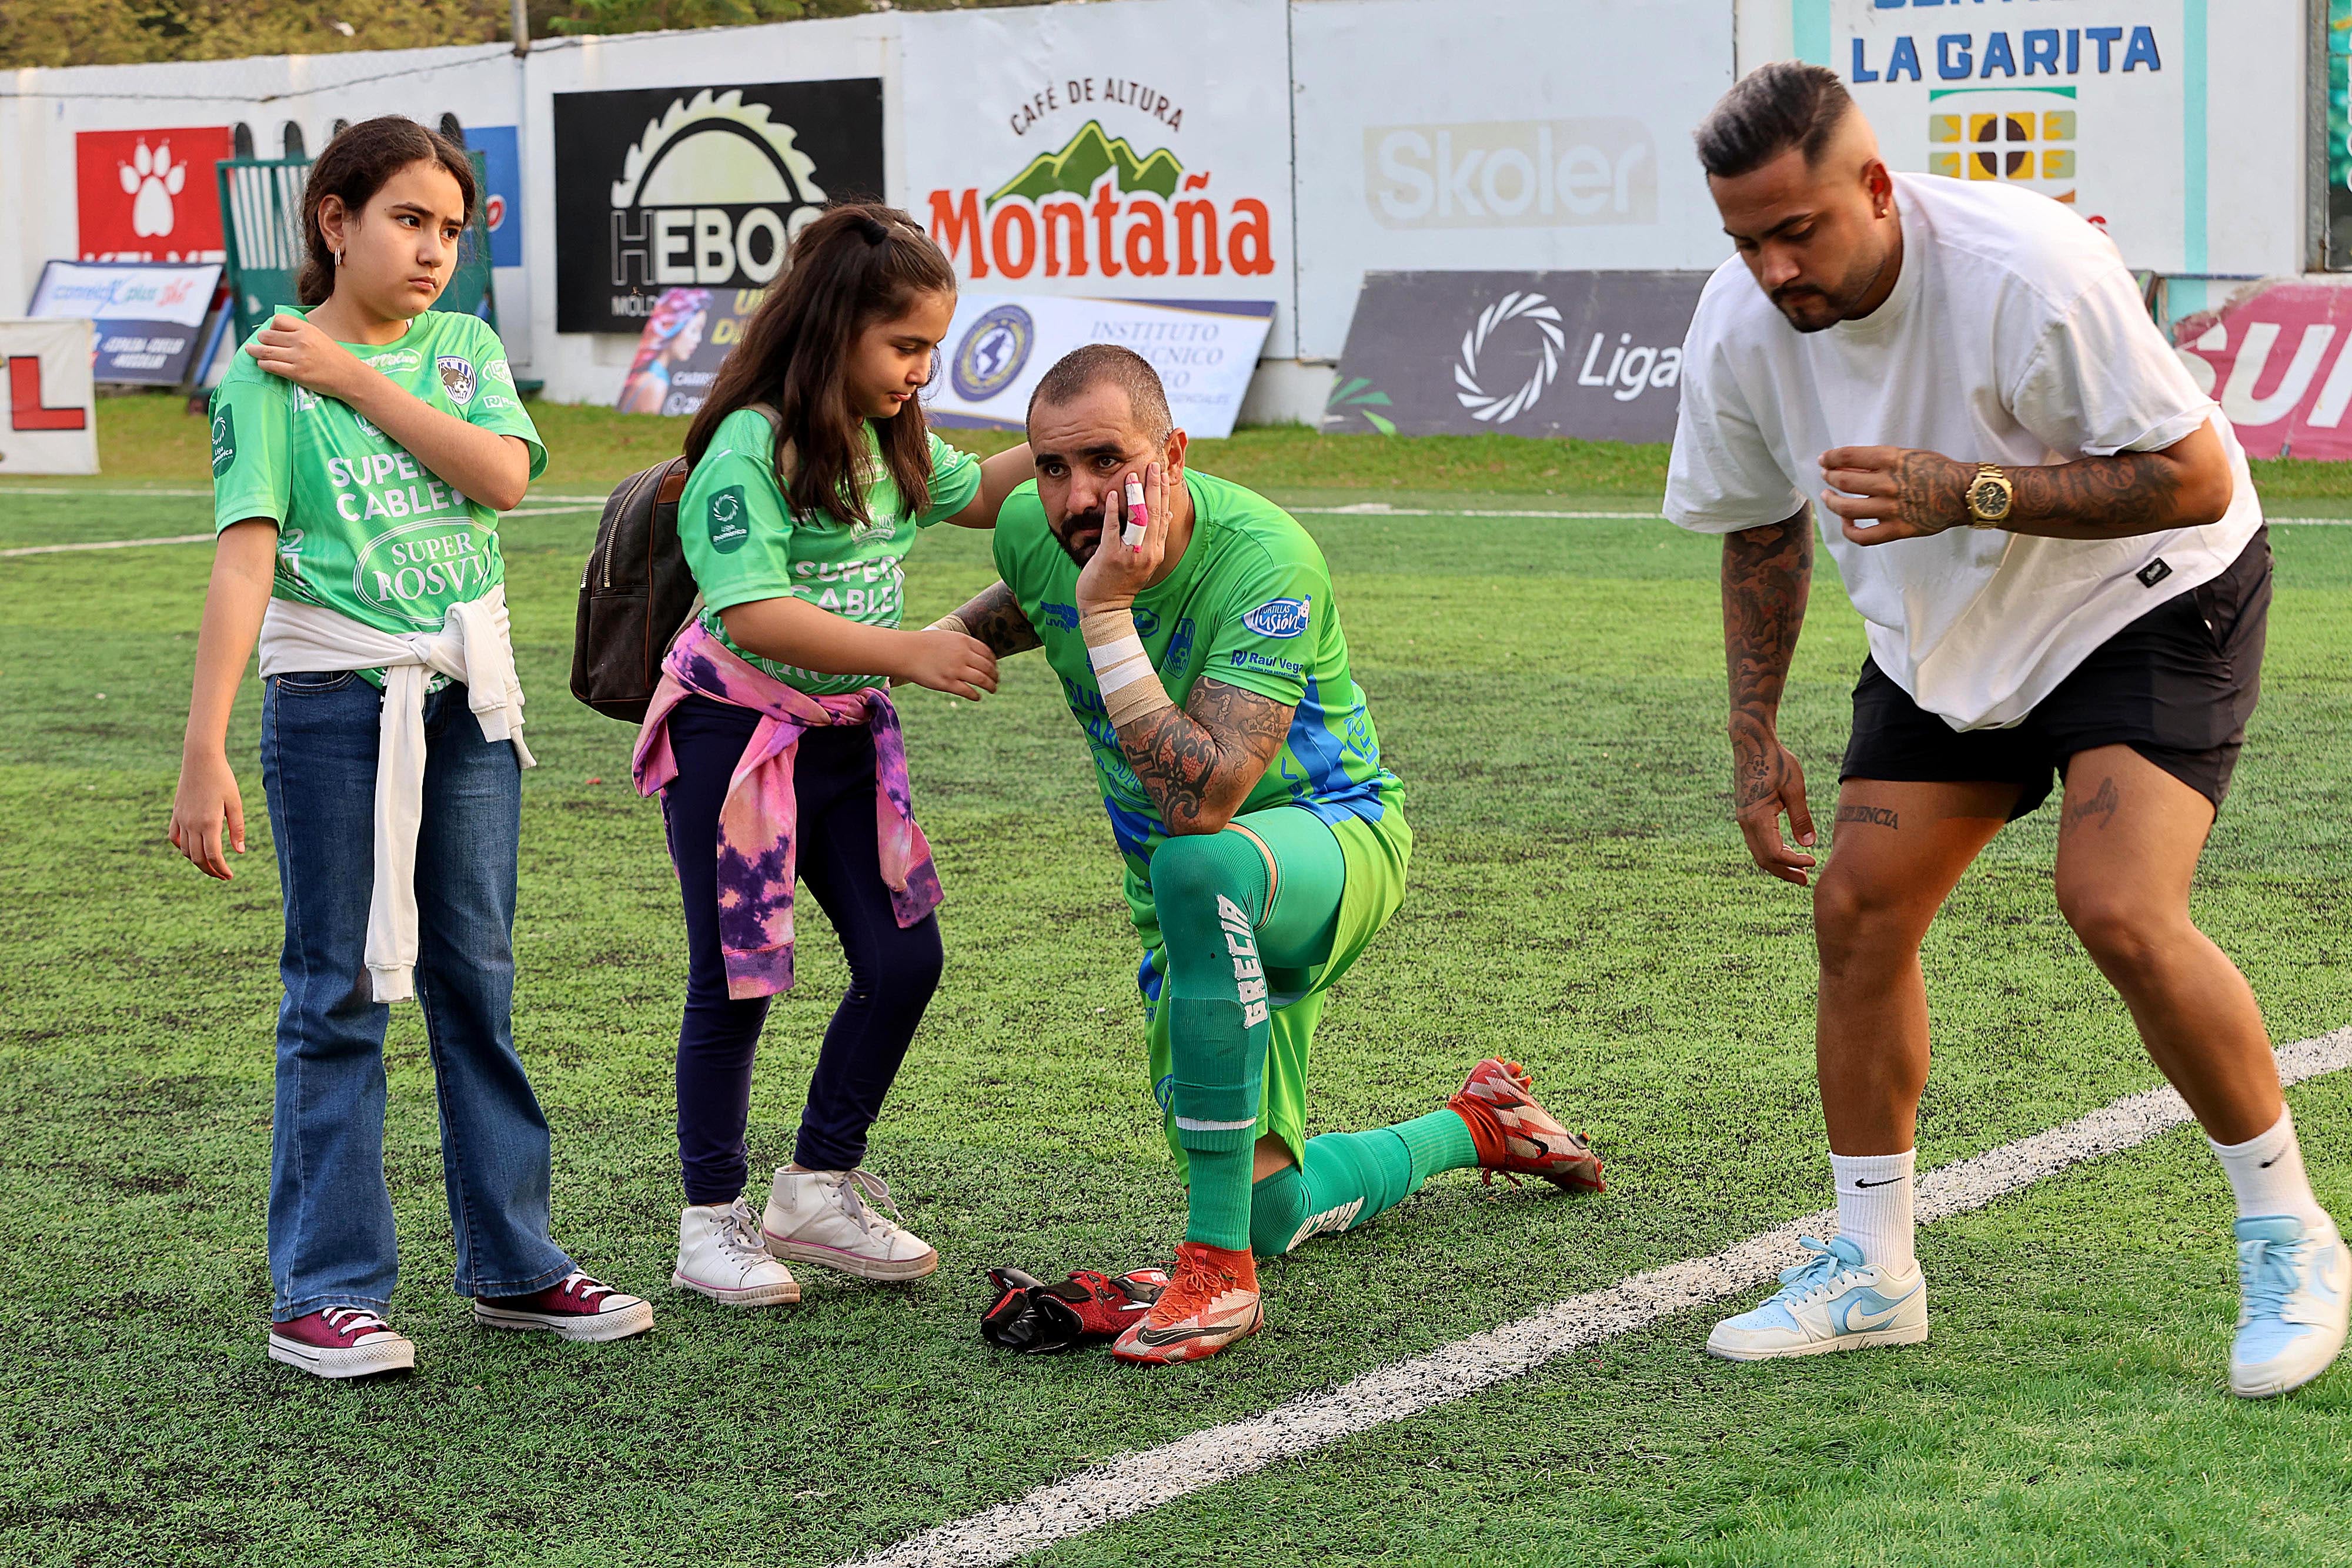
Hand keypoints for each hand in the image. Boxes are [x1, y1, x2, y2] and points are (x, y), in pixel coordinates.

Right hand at [168, 749, 246, 880]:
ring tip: (211, 864)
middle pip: (197, 858)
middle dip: (210, 870)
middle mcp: (192, 824)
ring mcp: (181, 819)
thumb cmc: (223, 779)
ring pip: (185, 850)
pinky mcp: (176, 813)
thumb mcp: (235, 803)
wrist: (200, 760)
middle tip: (222, 875)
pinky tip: (192, 849)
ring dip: (197, 861)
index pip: (213, 856)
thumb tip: (239, 852)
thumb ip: (237, 828)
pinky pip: (174, 837)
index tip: (230, 875)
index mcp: (209, 823)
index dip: (221, 869)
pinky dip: (182, 847)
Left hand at [248, 313, 368, 401]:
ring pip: (265, 351)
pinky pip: (270, 366)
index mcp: (307, 329)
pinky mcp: (296, 373)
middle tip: (259, 344)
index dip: (271, 327)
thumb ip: (301, 333)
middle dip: (261, 340)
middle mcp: (301, 341)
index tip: (272, 333)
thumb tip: (278, 332)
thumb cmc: (336, 358)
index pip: (278, 321)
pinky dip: (263, 364)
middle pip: (267, 335)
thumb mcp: (320, 337)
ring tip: (250, 351)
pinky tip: (263, 364)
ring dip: (255, 351)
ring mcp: (298, 357)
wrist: (350, 377)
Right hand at [895, 627, 998, 701]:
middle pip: (988, 667)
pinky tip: (977, 697)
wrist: (905, 652)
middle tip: (995, 681)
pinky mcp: (947, 683)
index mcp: (964, 641)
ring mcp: (955, 670)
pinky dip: (976, 695)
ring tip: (992, 689)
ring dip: (991, 686)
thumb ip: (963, 644)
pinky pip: (968, 692)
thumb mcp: (947, 637)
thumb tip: (976, 655)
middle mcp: (962, 655)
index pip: (988, 653)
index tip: (994, 668)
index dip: (994, 662)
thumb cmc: (924, 644)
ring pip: (983, 680)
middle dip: (995, 676)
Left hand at [1075, 461, 1169, 614]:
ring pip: (1138, 519)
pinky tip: (1114, 494)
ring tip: (1134, 474)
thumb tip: (1168, 515)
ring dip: (1136, 495)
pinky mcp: (1111, 557)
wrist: (1105, 608)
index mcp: (1156, 551)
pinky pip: (1113, 529)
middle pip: (1155, 514)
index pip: (1164, 516)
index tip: (1162, 473)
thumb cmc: (1121, 582)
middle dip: (1154, 487)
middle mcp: (1147, 552)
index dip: (1164, 493)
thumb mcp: (1144, 560)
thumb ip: (1155, 537)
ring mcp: (1130, 555)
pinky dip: (1114, 510)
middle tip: (1153, 465)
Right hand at [1731, 729, 1815, 885]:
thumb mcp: (1794, 788)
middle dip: (1784, 872)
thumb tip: (1809, 844)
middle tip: (1806, 881)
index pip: (1775, 853)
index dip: (1794, 863)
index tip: (1814, 862)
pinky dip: (1772, 851)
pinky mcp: (1745, 814)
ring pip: (1759, 852)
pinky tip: (1788, 850)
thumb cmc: (1776, 761)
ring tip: (1799, 870)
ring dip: (1778, 864)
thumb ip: (1801, 818)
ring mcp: (1743, 819)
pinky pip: (1757, 841)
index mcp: (1757, 817)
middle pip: (1764, 859)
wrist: (1752, 742)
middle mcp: (1746, 822)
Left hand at [1818, 446, 1971, 544]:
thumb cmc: (1937, 470)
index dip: (1830, 457)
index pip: (1848, 456)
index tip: (1824, 459)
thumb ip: (1880, 461)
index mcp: (1891, 460)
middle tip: (1826, 477)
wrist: (1964, 493)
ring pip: (1847, 508)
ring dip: (1831, 502)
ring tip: (1827, 497)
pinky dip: (1849, 530)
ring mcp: (1892, 509)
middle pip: (1843, 482)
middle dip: (1829, 478)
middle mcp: (1888, 484)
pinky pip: (1863, 536)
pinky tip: (1847, 523)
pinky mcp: (1898, 529)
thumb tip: (1847, 465)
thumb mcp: (1909, 455)